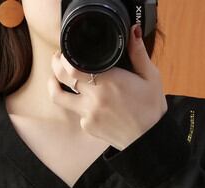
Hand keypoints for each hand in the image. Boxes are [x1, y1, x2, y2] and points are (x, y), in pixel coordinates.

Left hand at [48, 23, 167, 150]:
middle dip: (55, 65)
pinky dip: (79, 104)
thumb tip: (132, 31)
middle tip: (58, 59)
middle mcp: (94, 98)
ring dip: (53, 86)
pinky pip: (76, 112)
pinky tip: (89, 101)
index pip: (73, 67)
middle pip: (61, 78)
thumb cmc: (151, 107)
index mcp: (109, 81)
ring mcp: (88, 114)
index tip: (66, 52)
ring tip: (54, 79)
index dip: (65, 58)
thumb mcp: (150, 76)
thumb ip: (138, 53)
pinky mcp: (87, 126)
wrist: (148, 139)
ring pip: (59, 98)